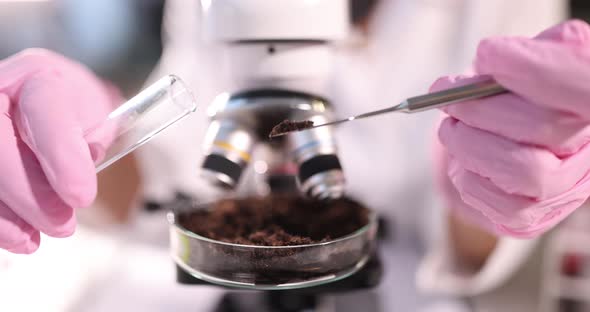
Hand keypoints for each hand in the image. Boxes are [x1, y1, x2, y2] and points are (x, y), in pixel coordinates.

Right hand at [0, 49, 117, 252]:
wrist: (55, 101)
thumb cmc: (76, 111)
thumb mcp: (97, 121)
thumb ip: (89, 148)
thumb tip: (73, 192)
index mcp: (40, 77)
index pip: (45, 110)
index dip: (61, 156)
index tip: (81, 196)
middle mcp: (0, 89)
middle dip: (29, 194)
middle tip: (62, 224)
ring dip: (8, 213)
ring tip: (36, 239)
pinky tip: (18, 237)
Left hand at [433, 20, 589, 237]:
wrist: (516, 145)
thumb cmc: (522, 97)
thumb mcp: (530, 61)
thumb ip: (518, 55)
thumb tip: (487, 62)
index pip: (582, 82)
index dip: (532, 67)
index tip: (487, 55)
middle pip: (543, 125)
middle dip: (480, 107)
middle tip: (446, 97)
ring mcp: (568, 187)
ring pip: (523, 169)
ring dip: (470, 144)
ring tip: (452, 129)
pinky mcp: (535, 217)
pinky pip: (501, 204)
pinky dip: (469, 178)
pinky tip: (465, 161)